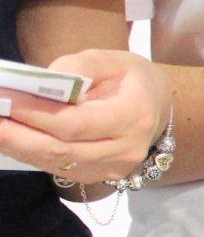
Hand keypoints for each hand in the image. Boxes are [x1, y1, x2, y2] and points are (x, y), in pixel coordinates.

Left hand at [0, 49, 170, 182]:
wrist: (156, 108)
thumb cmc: (131, 79)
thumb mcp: (111, 59)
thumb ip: (78, 65)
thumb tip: (40, 81)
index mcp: (133, 116)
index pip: (77, 123)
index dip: (36, 114)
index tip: (4, 97)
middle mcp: (125, 149)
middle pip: (61, 149)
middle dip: (16, 134)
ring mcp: (111, 168)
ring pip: (54, 162)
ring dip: (16, 145)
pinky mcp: (96, 176)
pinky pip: (55, 168)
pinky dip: (27, 152)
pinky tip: (8, 137)